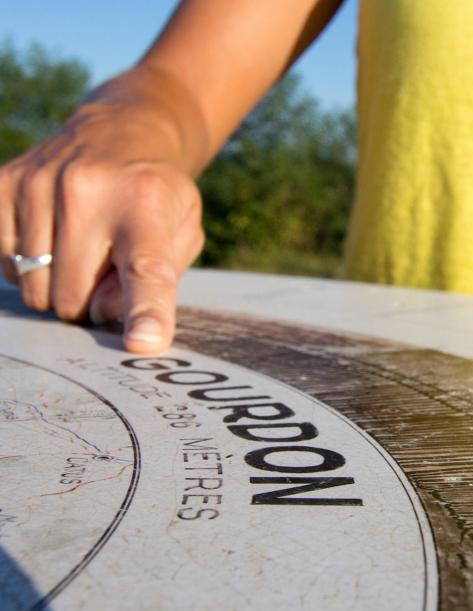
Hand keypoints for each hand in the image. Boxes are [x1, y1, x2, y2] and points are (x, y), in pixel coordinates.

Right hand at [0, 88, 204, 352]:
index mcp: (147, 206)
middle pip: (74, 298)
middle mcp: (87, 191)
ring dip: (60, 286)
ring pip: (36, 289)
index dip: (146, 310)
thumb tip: (104, 314)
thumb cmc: (157, 198)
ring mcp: (37, 184)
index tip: (144, 343)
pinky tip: (55, 237)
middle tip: (107, 270)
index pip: (145, 269)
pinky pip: (7, 266)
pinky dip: (32, 266)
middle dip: (91, 303)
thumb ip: (156, 282)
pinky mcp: (2, 185)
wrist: (121, 133)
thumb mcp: (182, 234)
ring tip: (84, 248)